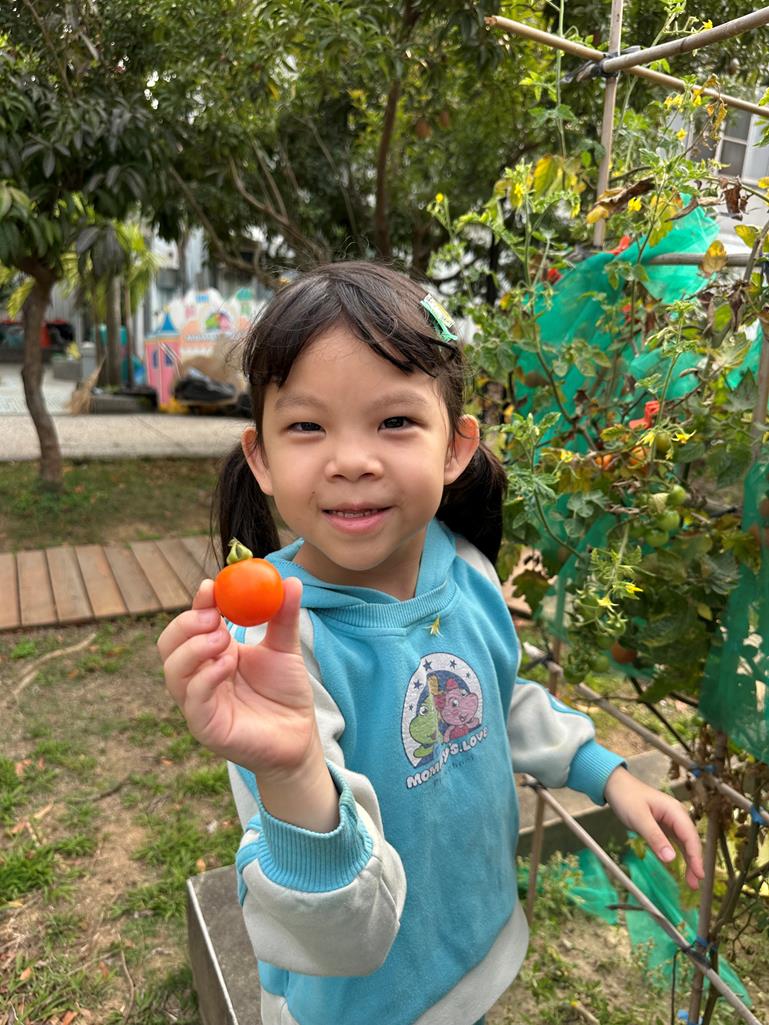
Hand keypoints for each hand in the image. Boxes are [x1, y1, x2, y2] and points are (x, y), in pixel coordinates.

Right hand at [157, 576, 318, 779]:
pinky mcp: (205, 726)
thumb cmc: (286, 693)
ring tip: (224, 640)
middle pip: (169, 644)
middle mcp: (198, 676)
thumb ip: (283, 616)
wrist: (300, 736)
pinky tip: (227, 664)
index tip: (211, 586)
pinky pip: (192, 699)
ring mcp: (198, 702)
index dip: (198, 604)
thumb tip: (290, 580)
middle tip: (214, 616)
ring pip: (173, 671)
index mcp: (213, 653)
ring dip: (195, 649)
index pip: (192, 624)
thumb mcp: (286, 649)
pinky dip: (205, 677)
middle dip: (187, 624)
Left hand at [604, 766, 704, 888]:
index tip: (699, 875)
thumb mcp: (639, 819)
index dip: (696, 857)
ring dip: (689, 861)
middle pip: (691, 841)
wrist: (615, 785)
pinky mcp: (665, 825)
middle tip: (695, 883)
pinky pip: (676, 841)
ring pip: (685, 843)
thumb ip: (655, 838)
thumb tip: (671, 859)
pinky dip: (680, 854)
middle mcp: (677, 815)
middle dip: (695, 862)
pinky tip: (682, 866)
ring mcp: (672, 820)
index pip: (690, 837)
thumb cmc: (626, 797)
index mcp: (675, 811)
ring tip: (691, 881)